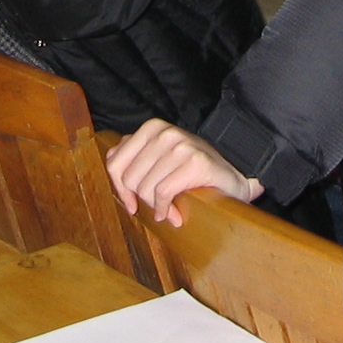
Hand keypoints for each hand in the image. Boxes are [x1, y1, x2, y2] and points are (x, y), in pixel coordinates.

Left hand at [104, 118, 263, 227]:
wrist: (232, 177)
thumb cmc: (192, 171)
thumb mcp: (160, 156)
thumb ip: (135, 155)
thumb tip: (111, 161)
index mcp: (152, 128)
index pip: (115, 163)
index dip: (119, 188)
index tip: (130, 202)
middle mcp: (165, 132)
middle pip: (130, 179)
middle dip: (141, 199)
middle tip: (156, 206)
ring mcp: (181, 145)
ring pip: (146, 188)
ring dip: (157, 207)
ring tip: (168, 210)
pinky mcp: (195, 162)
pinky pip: (164, 193)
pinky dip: (166, 210)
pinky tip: (174, 214)